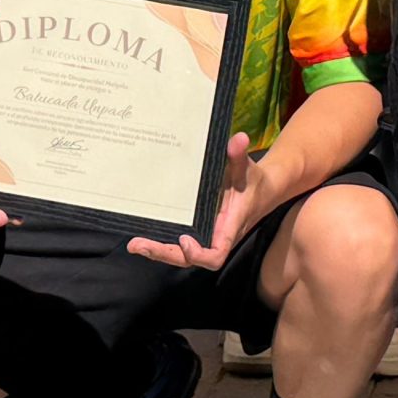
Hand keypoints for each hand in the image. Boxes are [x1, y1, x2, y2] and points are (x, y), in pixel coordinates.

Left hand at [128, 133, 257, 268]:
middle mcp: (215, 237)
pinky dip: (162, 242)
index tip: (184, 239)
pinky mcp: (198, 231)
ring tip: (135, 244)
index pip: (216, 254)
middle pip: (189, 259)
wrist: (262, 192)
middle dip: (164, 254)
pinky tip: (144, 234)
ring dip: (158, 251)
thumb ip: (240, 155)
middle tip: (139, 245)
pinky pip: (179, 244)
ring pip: (181, 255)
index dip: (198, 253)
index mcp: (229, 227)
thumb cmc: (252, 181)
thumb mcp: (246, 167)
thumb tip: (238, 138)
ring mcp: (205, 236)